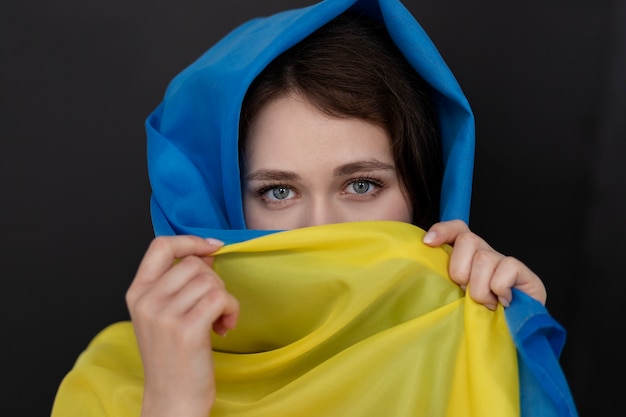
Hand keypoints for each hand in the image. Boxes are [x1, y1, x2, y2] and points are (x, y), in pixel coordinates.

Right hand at [126, 236, 238, 416]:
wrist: (172, 400)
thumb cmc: (173, 359)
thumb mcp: (164, 315)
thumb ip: (179, 283)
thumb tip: (206, 253)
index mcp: (137, 293)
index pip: (160, 246)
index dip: (190, 241)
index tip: (212, 247)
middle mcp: (147, 301)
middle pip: (194, 264)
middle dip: (214, 281)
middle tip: (213, 306)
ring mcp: (164, 316)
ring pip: (211, 280)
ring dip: (224, 299)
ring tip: (218, 321)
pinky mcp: (186, 330)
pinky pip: (221, 298)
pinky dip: (231, 310)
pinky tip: (224, 328)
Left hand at [423, 220, 546, 309]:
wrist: (512, 337)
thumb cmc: (478, 318)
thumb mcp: (454, 298)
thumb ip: (443, 282)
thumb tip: (427, 267)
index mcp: (468, 257)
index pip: (457, 229)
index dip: (443, 231)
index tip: (428, 242)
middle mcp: (486, 254)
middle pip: (467, 240)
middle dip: (460, 271)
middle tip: (466, 292)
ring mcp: (505, 262)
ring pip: (483, 258)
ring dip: (480, 288)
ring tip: (486, 303)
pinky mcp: (524, 272)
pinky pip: (505, 269)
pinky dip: (500, 289)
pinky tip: (504, 302)